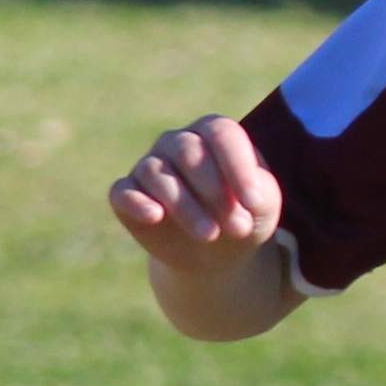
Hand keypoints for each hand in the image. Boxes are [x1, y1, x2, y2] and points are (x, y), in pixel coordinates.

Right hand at [108, 112, 282, 268]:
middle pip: (188, 152)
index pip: (221, 134)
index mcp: (213, 134)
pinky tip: (155, 216)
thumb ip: (255, 189)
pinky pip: (123, 192)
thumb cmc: (242, 216)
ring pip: (157, 174)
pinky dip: (138, 202)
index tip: (254, 203)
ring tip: (209, 235)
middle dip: (214, 192)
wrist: (215, 251)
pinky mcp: (125, 194)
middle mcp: (177, 142)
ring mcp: (148, 166)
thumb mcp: (262, 204)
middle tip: (237, 227)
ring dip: (185, 206)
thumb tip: (226, 193)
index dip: (237, 166)